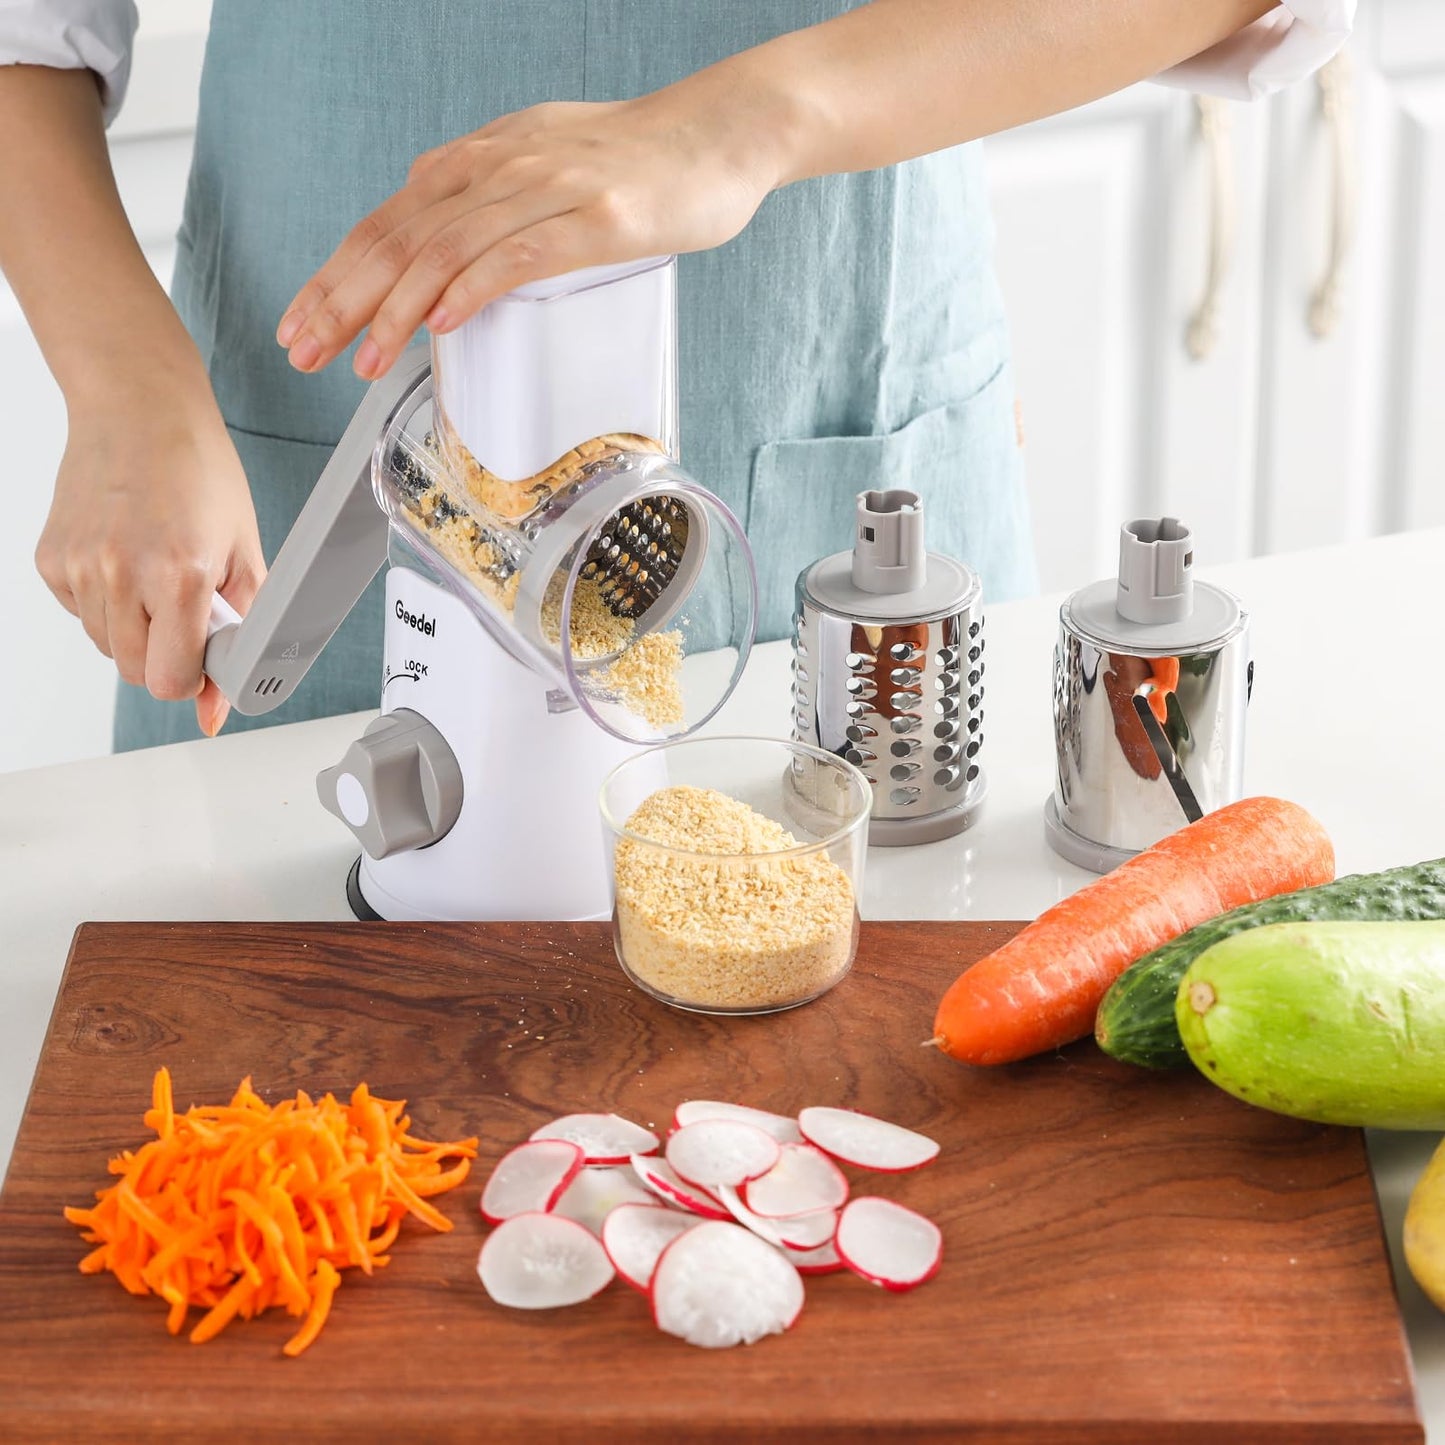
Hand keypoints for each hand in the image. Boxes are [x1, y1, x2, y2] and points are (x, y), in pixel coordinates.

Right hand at [35, 381, 264, 738]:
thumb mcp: (244, 553)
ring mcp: (78, 566)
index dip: (195, 677)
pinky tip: (127, 557)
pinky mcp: (50, 560)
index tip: (207, 654)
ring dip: (138, 629)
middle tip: (187, 606)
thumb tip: (216, 713)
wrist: (139, 410)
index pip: (171, 681)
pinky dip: (107, 603)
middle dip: (168, 655)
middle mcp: (120, 572)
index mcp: (179, 573)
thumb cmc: (199, 473)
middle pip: (137, 673)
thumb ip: (241, 635)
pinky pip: (83, 616)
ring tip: (158, 572)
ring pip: (109, 648)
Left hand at [276, 73, 794, 379]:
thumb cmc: (636, 161)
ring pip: (449, 250)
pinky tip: (442, 323)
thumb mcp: (543, 162)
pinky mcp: (597, 219)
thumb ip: (489, 193)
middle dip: (343, 299)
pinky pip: (522, 254)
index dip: (336, 274)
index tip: (302, 322)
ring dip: (396, 310)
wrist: (717, 134)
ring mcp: (549, 189)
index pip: (387, 220)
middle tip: (304, 350)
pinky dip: (474, 288)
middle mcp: (500, 167)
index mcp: (480, 160)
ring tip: (362, 358)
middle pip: (401, 237)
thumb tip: (438, 230)